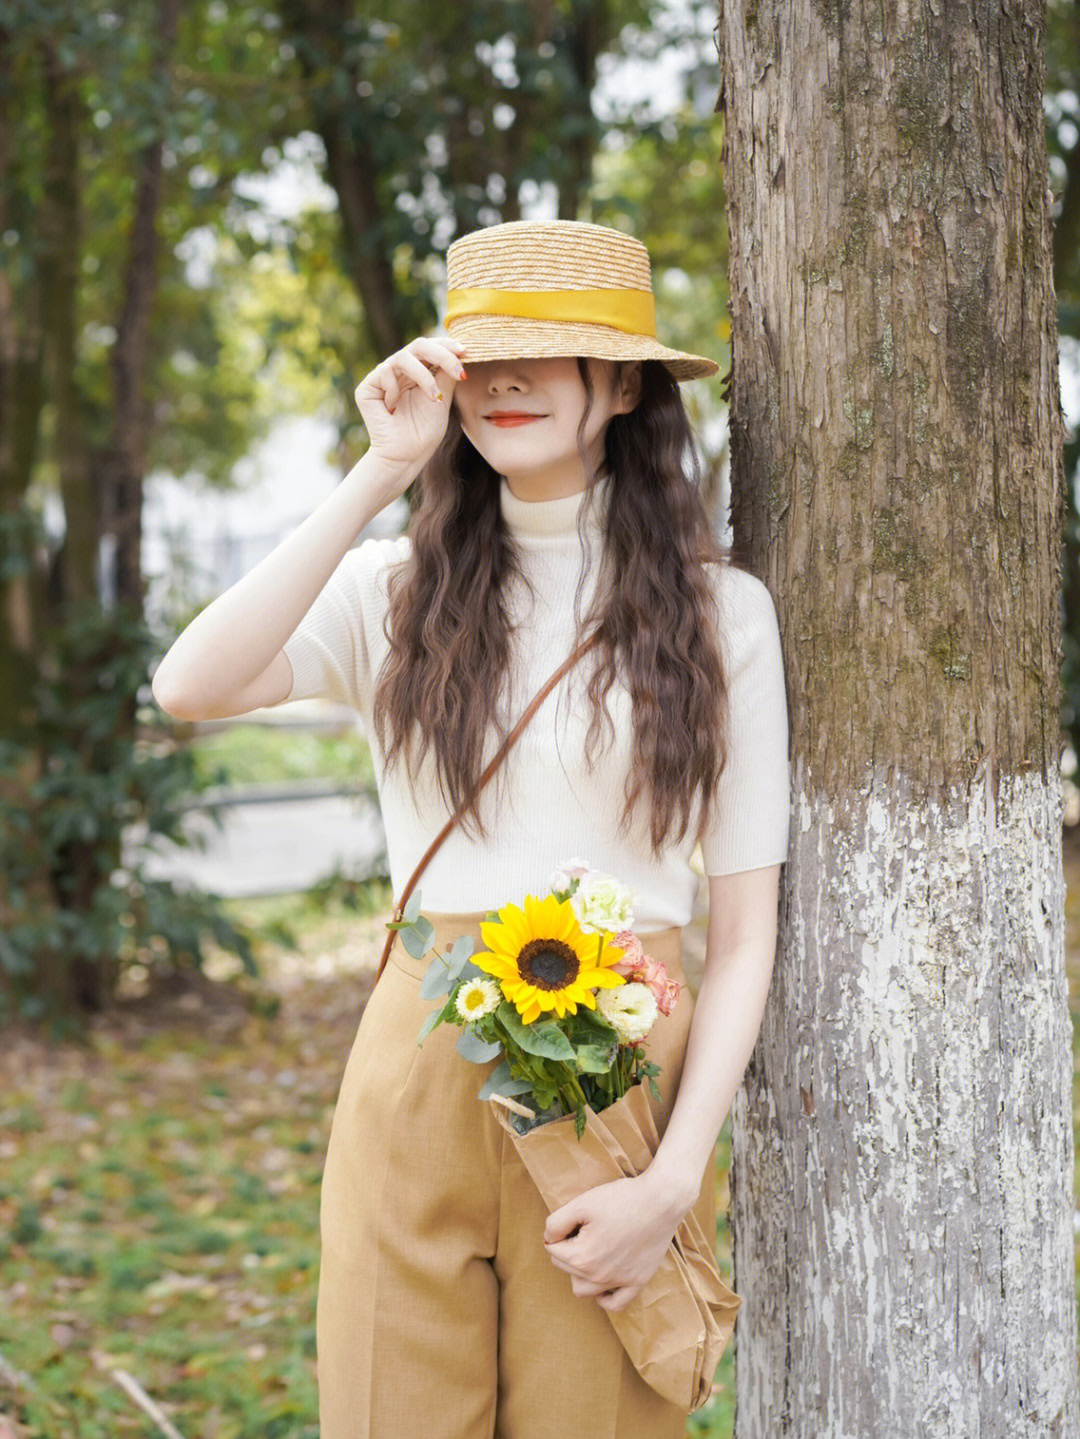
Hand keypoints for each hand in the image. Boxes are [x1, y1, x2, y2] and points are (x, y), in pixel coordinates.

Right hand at [354, 335, 467, 482]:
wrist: (405, 457)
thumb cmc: (424, 433)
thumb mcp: (442, 399)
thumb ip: (446, 375)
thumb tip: (460, 351)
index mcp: (417, 371)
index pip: (431, 349)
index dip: (447, 346)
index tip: (467, 351)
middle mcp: (399, 371)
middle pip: (419, 345)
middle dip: (441, 354)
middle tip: (457, 368)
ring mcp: (382, 377)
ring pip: (403, 357)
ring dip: (424, 376)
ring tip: (435, 398)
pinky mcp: (367, 387)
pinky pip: (384, 372)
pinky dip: (395, 388)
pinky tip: (394, 408)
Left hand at [542, 1173, 681, 1312]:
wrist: (661, 1201)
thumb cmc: (621, 1199)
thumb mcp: (581, 1203)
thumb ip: (556, 1223)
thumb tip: (548, 1239)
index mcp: (581, 1257)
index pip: (552, 1250)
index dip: (560, 1231)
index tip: (574, 1218)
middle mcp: (599, 1277)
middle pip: (566, 1268)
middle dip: (568, 1249)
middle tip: (584, 1228)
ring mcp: (620, 1282)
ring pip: (583, 1290)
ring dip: (579, 1273)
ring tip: (589, 1251)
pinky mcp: (638, 1282)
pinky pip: (615, 1304)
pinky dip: (604, 1297)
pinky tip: (602, 1280)